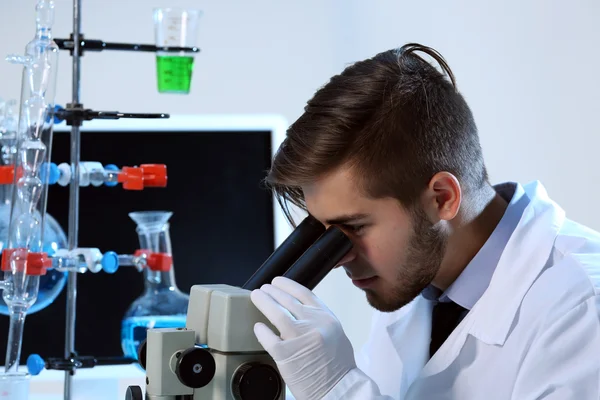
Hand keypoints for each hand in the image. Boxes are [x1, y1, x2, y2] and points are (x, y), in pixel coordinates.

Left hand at [250, 277, 355, 399]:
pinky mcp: (286, 354)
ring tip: (256, 297)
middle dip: (271, 291)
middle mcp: (313, 324)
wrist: (339, 389)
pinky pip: (268, 337)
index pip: (303, 293)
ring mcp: (299, 338)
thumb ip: (318, 319)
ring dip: (263, 302)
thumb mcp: (335, 333)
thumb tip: (299, 308)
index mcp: (326, 317)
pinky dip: (261, 331)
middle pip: (286, 299)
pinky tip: (258, 327)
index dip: (287, 285)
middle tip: (262, 289)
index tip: (277, 282)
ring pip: (276, 312)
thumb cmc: (338, 365)